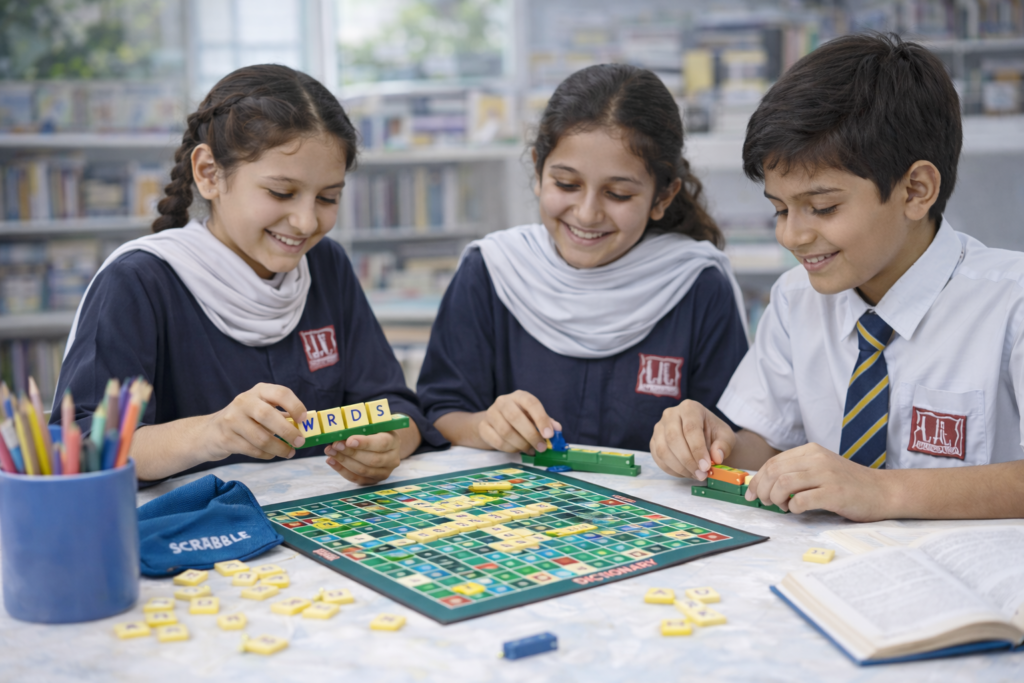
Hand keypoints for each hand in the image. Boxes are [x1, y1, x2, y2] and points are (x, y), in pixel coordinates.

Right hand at [205, 383, 305, 460]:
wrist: (210, 431)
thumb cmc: (245, 419)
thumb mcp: (261, 409)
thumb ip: (281, 415)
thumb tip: (308, 425)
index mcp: (258, 391)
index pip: (280, 393)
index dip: (295, 405)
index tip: (304, 419)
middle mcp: (244, 401)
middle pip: (268, 415)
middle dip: (288, 431)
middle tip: (300, 442)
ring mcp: (232, 419)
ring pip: (261, 437)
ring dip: (279, 448)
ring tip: (289, 452)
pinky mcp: (226, 438)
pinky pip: (253, 450)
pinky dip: (267, 454)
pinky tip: (272, 454)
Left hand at [324, 432, 402, 484]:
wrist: (385, 445)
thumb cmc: (376, 432)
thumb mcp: (373, 425)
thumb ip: (360, 428)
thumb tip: (340, 432)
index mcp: (393, 441)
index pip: (381, 443)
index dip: (364, 443)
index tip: (349, 440)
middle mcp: (392, 459)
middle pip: (372, 460)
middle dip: (351, 452)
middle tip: (335, 445)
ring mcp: (384, 472)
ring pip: (363, 471)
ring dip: (344, 461)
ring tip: (330, 451)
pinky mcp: (374, 481)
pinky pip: (357, 479)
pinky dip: (342, 470)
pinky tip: (332, 461)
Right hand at [477, 390, 561, 453]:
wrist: (495, 422)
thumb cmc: (520, 419)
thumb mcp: (534, 417)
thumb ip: (546, 422)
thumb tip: (557, 429)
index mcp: (519, 396)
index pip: (531, 403)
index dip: (541, 419)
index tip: (549, 435)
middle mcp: (503, 401)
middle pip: (515, 417)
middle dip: (531, 435)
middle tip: (542, 447)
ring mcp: (491, 413)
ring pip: (505, 431)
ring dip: (521, 444)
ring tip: (530, 450)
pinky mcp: (483, 427)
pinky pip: (497, 441)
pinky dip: (511, 449)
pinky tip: (518, 450)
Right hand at [650, 400, 736, 480]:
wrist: (706, 439)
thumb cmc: (715, 435)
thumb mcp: (726, 437)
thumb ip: (723, 445)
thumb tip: (716, 457)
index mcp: (690, 408)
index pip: (690, 428)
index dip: (697, 449)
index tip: (706, 466)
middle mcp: (671, 414)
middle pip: (673, 438)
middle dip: (687, 460)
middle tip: (701, 474)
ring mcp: (659, 428)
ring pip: (663, 450)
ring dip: (679, 467)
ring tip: (695, 475)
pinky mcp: (654, 441)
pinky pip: (658, 458)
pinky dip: (672, 470)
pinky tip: (686, 473)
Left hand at [744, 444, 889, 520]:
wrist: (884, 491)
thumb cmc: (849, 484)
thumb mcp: (821, 468)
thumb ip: (797, 472)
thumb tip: (764, 485)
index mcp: (811, 451)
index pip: (773, 462)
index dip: (757, 479)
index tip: (751, 493)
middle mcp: (817, 459)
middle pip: (775, 472)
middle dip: (762, 489)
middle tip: (764, 502)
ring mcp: (826, 475)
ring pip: (783, 484)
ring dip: (775, 498)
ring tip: (781, 507)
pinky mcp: (835, 493)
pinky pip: (801, 500)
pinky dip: (792, 507)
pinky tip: (797, 510)